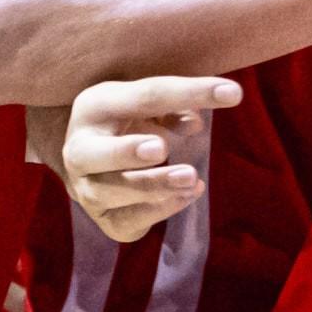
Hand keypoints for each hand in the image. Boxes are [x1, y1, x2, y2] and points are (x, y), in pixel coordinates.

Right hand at [59, 76, 241, 242]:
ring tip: (191, 178)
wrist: (88, 161)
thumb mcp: (146, 105)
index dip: (191, 92)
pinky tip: (187, 196)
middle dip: (126, 152)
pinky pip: (127, 219)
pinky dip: (159, 210)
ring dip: (154, 186)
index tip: (233, 93)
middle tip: (160, 149)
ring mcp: (86, 188)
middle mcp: (79, 149)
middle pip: (95, 153)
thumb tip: (194, 125)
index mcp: (95, 106)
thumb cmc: (127, 121)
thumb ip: (173, 108)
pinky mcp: (101, 219)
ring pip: (112, 192)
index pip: (145, 96)